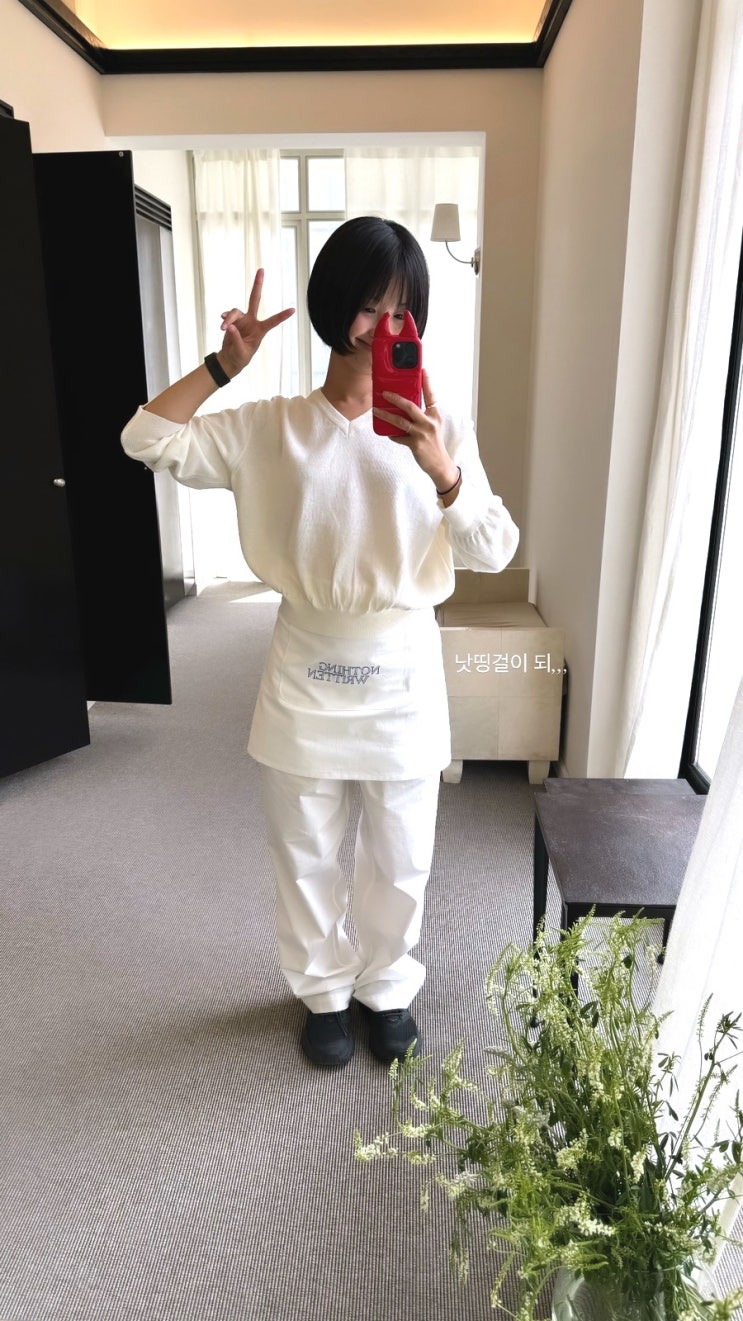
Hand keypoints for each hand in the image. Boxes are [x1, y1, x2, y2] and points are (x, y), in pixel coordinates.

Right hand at [218, 269, 294, 377]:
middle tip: (261, 269)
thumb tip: (230, 326)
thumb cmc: (240, 357)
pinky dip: (224, 319)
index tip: (293, 310)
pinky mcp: (232, 320)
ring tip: (223, 328)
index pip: (272, 321)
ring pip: (235, 311)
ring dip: (229, 318)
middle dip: (258, 284)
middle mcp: (252, 321)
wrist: (230, 358)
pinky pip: (227, 316)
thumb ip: (236, 339)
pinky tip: (222, 325)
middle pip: (255, 298)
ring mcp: (242, 319)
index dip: (282, 316)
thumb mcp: (241, 352)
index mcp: (260, 330)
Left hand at [372, 370, 460, 495]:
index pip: (431, 396)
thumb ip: (422, 417)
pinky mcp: (415, 444)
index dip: (427, 382)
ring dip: (386, 415)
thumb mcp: (432, 427)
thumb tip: (404, 408)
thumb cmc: (434, 444)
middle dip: (396, 398)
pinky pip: (399, 437)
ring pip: (400, 421)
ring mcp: (422, 434)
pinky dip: (392, 435)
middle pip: (410, 406)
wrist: (440, 464)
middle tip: (384, 393)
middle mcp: (429, 423)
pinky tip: (388, 433)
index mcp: (435, 416)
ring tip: (376, 410)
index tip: (423, 370)